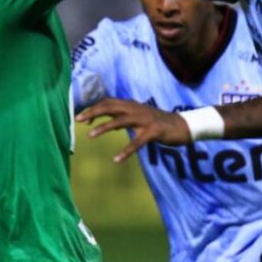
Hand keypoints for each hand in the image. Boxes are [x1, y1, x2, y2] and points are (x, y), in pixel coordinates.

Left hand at [76, 98, 190, 161]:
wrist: (183, 126)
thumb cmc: (158, 122)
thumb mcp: (138, 117)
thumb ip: (122, 118)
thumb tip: (105, 121)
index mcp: (132, 105)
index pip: (108, 102)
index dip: (93, 108)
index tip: (80, 117)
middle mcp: (136, 109)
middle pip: (111, 106)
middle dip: (93, 112)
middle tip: (78, 121)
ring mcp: (145, 120)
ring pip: (121, 121)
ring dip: (104, 127)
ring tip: (90, 136)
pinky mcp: (154, 132)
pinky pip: (137, 142)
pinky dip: (126, 151)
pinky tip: (116, 160)